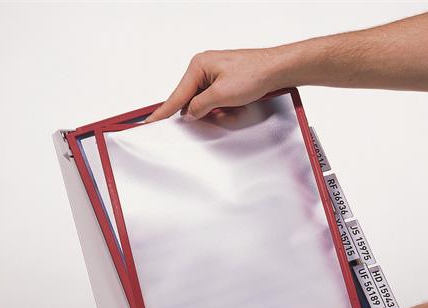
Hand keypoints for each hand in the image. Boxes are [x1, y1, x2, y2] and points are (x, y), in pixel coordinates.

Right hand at [146, 48, 281, 121]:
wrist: (277, 69)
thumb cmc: (254, 73)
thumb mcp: (222, 95)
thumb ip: (200, 106)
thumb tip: (190, 113)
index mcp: (199, 66)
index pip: (177, 94)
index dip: (164, 111)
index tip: (151, 121)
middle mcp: (204, 68)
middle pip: (191, 99)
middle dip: (203, 111)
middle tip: (216, 113)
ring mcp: (215, 74)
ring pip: (205, 102)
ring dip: (217, 109)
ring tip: (233, 106)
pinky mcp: (225, 80)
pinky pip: (216, 99)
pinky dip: (224, 106)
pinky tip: (236, 105)